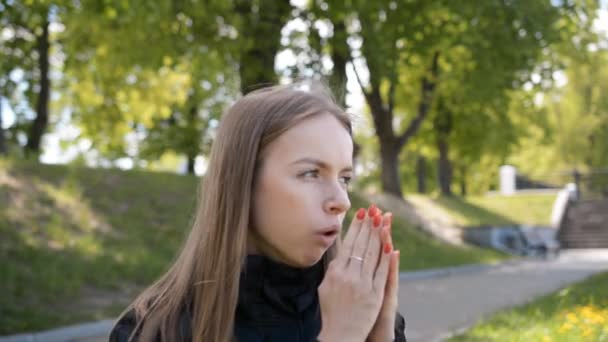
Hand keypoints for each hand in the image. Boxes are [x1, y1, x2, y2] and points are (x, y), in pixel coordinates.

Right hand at [317, 205, 393, 341]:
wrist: (337, 335)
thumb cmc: (329, 312)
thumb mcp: (324, 287)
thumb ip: (333, 270)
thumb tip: (338, 253)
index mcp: (335, 272)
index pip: (348, 244)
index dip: (356, 227)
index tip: (361, 213)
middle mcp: (348, 276)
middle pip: (361, 245)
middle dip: (369, 225)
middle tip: (374, 209)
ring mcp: (362, 285)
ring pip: (372, 255)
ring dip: (378, 235)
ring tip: (382, 220)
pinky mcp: (374, 296)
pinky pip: (381, 273)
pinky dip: (386, 258)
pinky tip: (390, 244)